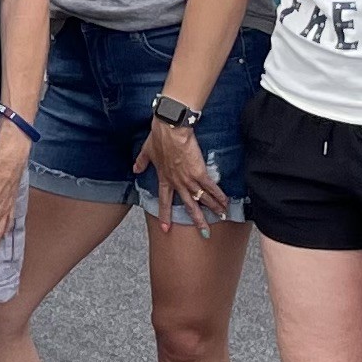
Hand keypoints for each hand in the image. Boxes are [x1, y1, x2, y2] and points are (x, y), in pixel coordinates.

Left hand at [133, 116, 227, 231]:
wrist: (170, 130)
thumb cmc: (158, 137)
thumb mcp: (146, 151)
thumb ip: (141, 162)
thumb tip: (135, 169)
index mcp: (164, 178)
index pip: (164, 200)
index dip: (165, 214)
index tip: (165, 228)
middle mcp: (177, 182)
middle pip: (188, 205)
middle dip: (197, 219)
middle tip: (204, 232)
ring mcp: (188, 179)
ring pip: (202, 198)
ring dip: (213, 208)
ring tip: (222, 217)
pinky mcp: (199, 173)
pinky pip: (211, 188)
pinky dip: (219, 196)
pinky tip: (226, 203)